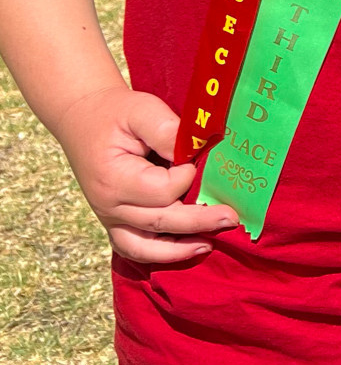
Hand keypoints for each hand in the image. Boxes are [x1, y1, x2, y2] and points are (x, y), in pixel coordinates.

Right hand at [50, 84, 240, 262]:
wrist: (84, 118)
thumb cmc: (117, 114)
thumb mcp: (143, 110)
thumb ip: (168, 131)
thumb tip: (195, 154)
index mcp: (114, 178)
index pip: (162, 190)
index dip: (187, 177)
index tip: (195, 161)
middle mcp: (109, 205)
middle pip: (159, 221)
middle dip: (199, 222)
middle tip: (232, 218)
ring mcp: (110, 217)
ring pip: (144, 247)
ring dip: (178, 251)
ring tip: (209, 246)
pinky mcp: (116, 222)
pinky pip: (135, 248)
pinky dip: (161, 254)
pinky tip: (189, 249)